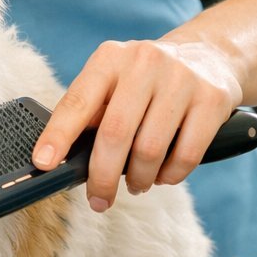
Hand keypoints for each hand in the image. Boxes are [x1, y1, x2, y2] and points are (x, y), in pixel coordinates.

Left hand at [31, 38, 243, 211]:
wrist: (209, 56)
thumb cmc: (148, 80)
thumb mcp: (115, 82)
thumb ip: (92, 112)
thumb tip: (64, 158)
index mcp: (110, 59)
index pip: (77, 101)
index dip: (58, 135)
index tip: (44, 163)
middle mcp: (143, 62)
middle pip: (115, 133)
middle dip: (102, 176)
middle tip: (98, 200)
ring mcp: (180, 79)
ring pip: (150, 149)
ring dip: (138, 179)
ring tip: (136, 183)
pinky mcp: (212, 99)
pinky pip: (186, 155)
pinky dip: (170, 176)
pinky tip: (163, 175)